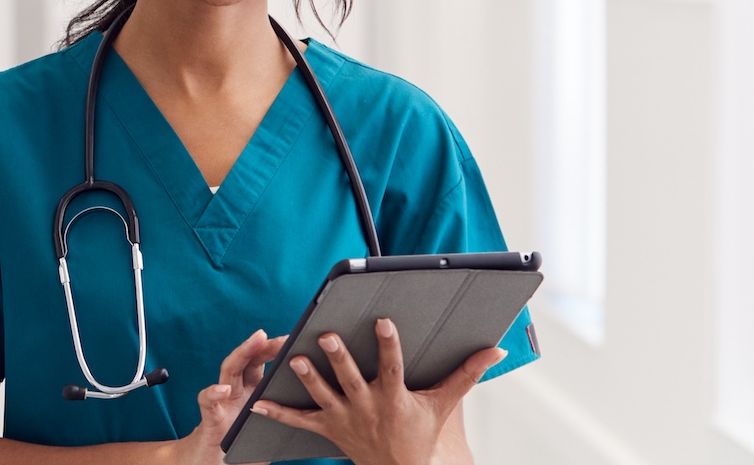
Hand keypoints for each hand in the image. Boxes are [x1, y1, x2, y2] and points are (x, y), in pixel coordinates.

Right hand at [168, 329, 286, 464]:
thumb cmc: (246, 447)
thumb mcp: (271, 426)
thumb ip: (286, 413)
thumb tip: (318, 404)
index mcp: (252, 391)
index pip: (261, 362)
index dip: (275, 349)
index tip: (295, 338)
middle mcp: (236, 391)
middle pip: (247, 360)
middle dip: (262, 344)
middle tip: (280, 335)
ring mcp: (222, 402)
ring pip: (228, 370)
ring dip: (241, 353)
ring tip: (256, 341)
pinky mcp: (210, 419)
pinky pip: (208, 403)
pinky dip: (213, 394)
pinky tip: (223, 390)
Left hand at [246, 318, 504, 464]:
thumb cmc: (419, 432)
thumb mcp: (443, 404)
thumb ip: (466, 374)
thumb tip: (496, 350)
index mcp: (394, 397)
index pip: (393, 367)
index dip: (389, 344)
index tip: (384, 321)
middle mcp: (367, 407)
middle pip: (351, 379)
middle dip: (339, 359)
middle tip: (327, 336)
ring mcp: (344, 418)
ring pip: (323, 396)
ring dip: (308, 379)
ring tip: (293, 360)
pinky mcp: (327, 428)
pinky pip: (299, 421)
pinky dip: (278, 413)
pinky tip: (257, 403)